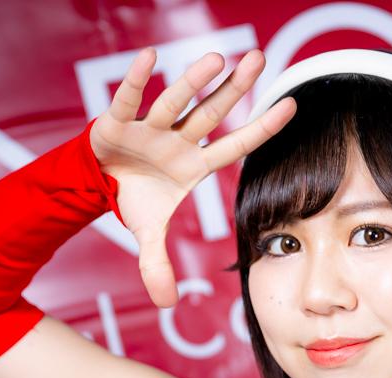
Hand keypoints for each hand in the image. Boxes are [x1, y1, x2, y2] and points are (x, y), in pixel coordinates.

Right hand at [89, 47, 296, 307]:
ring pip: (176, 103)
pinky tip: (152, 56)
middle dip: (234, 88)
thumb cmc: (136, 198)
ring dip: (194, 82)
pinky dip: (138, 80)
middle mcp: (178, 141)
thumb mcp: (148, 235)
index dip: (262, 129)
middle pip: (211, 114)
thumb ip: (157, 266)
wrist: (98, 182)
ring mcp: (151, 129)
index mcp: (194, 165)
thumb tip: (166, 305)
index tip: (292, 105)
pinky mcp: (118, 122)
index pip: (236, 146)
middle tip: (258, 59)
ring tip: (217, 57)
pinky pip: (129, 99)